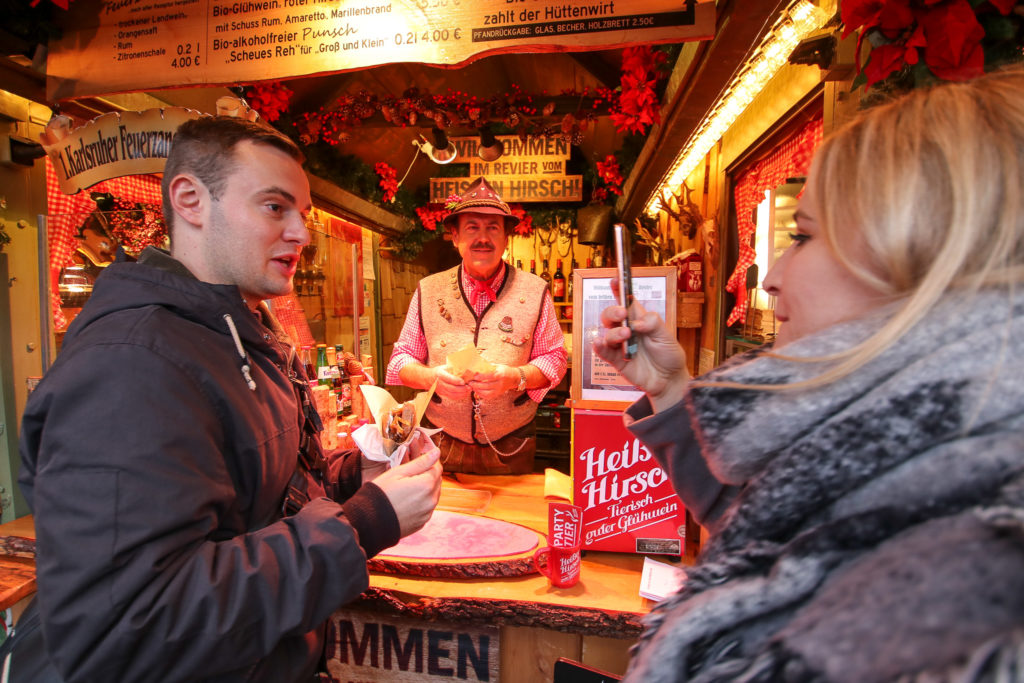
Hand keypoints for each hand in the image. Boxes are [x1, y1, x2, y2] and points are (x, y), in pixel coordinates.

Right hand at [373, 447, 442, 536]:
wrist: (369, 522)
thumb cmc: (381, 493)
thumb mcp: (398, 472)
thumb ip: (420, 462)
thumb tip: (437, 453)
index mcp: (426, 485)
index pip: (437, 468)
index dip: (429, 460)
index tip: (420, 457)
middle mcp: (431, 500)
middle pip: (437, 481)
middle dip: (428, 474)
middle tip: (412, 471)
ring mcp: (427, 513)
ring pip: (433, 495)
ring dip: (426, 488)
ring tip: (408, 485)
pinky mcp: (421, 523)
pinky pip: (427, 508)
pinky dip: (422, 501)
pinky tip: (407, 500)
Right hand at [433, 365, 471, 399]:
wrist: (429, 378)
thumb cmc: (440, 371)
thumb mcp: (445, 366)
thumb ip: (453, 367)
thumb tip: (465, 367)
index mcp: (440, 374)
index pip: (448, 378)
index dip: (456, 381)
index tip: (463, 381)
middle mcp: (439, 383)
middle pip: (451, 388)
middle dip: (461, 389)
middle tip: (469, 387)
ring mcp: (441, 390)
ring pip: (452, 394)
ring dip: (462, 393)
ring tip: (469, 390)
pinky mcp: (443, 394)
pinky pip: (452, 397)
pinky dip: (460, 396)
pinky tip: (465, 393)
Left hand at [467, 364, 517, 399]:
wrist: (514, 378)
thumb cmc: (504, 370)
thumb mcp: (498, 366)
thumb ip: (488, 366)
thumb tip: (477, 364)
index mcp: (501, 374)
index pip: (490, 376)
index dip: (481, 377)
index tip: (474, 376)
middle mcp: (500, 383)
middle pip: (487, 385)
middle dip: (477, 384)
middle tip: (470, 382)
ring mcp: (499, 390)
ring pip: (486, 392)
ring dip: (478, 390)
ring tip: (472, 386)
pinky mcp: (498, 394)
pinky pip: (488, 396)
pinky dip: (481, 394)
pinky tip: (477, 391)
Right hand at [593, 277, 688, 411]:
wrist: (670, 380)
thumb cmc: (669, 355)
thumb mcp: (666, 336)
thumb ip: (652, 324)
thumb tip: (636, 322)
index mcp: (640, 319)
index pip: (626, 301)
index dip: (619, 289)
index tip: (615, 279)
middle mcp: (627, 329)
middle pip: (611, 315)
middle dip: (613, 311)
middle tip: (622, 314)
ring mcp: (620, 345)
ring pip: (607, 332)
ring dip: (613, 331)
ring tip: (625, 335)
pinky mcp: (616, 360)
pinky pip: (603, 351)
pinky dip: (599, 346)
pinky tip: (601, 343)